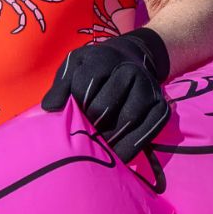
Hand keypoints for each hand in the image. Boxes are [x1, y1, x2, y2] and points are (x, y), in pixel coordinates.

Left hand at [40, 28, 172, 162]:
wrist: (133, 59)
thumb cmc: (97, 68)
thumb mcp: (75, 66)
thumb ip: (61, 85)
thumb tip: (51, 109)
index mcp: (104, 58)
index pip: (83, 89)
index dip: (75, 106)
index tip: (74, 112)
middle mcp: (130, 71)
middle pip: (103, 108)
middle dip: (90, 124)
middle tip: (84, 133)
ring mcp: (149, 89)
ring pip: (126, 120)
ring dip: (108, 138)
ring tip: (98, 145)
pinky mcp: (161, 108)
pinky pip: (147, 132)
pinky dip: (130, 147)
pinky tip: (117, 156)